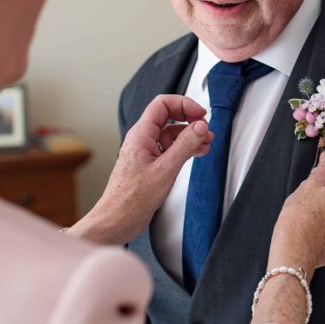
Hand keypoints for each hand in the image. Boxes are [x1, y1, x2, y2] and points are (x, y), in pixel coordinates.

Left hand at [67, 95, 212, 244]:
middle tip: (205, 128)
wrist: (118, 219)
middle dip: (189, 119)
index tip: (201, 114)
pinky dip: (184, 148)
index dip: (184, 104)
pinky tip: (196, 153)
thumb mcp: (166, 169)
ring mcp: (146, 151)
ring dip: (189, 135)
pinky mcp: (151, 164)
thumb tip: (200, 127)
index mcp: (141, 134)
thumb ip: (185, 145)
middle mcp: (142, 139)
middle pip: (168, 116)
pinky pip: (169, 148)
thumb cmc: (132, 199)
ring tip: (206, 142)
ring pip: (171, 133)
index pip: (163, 104)